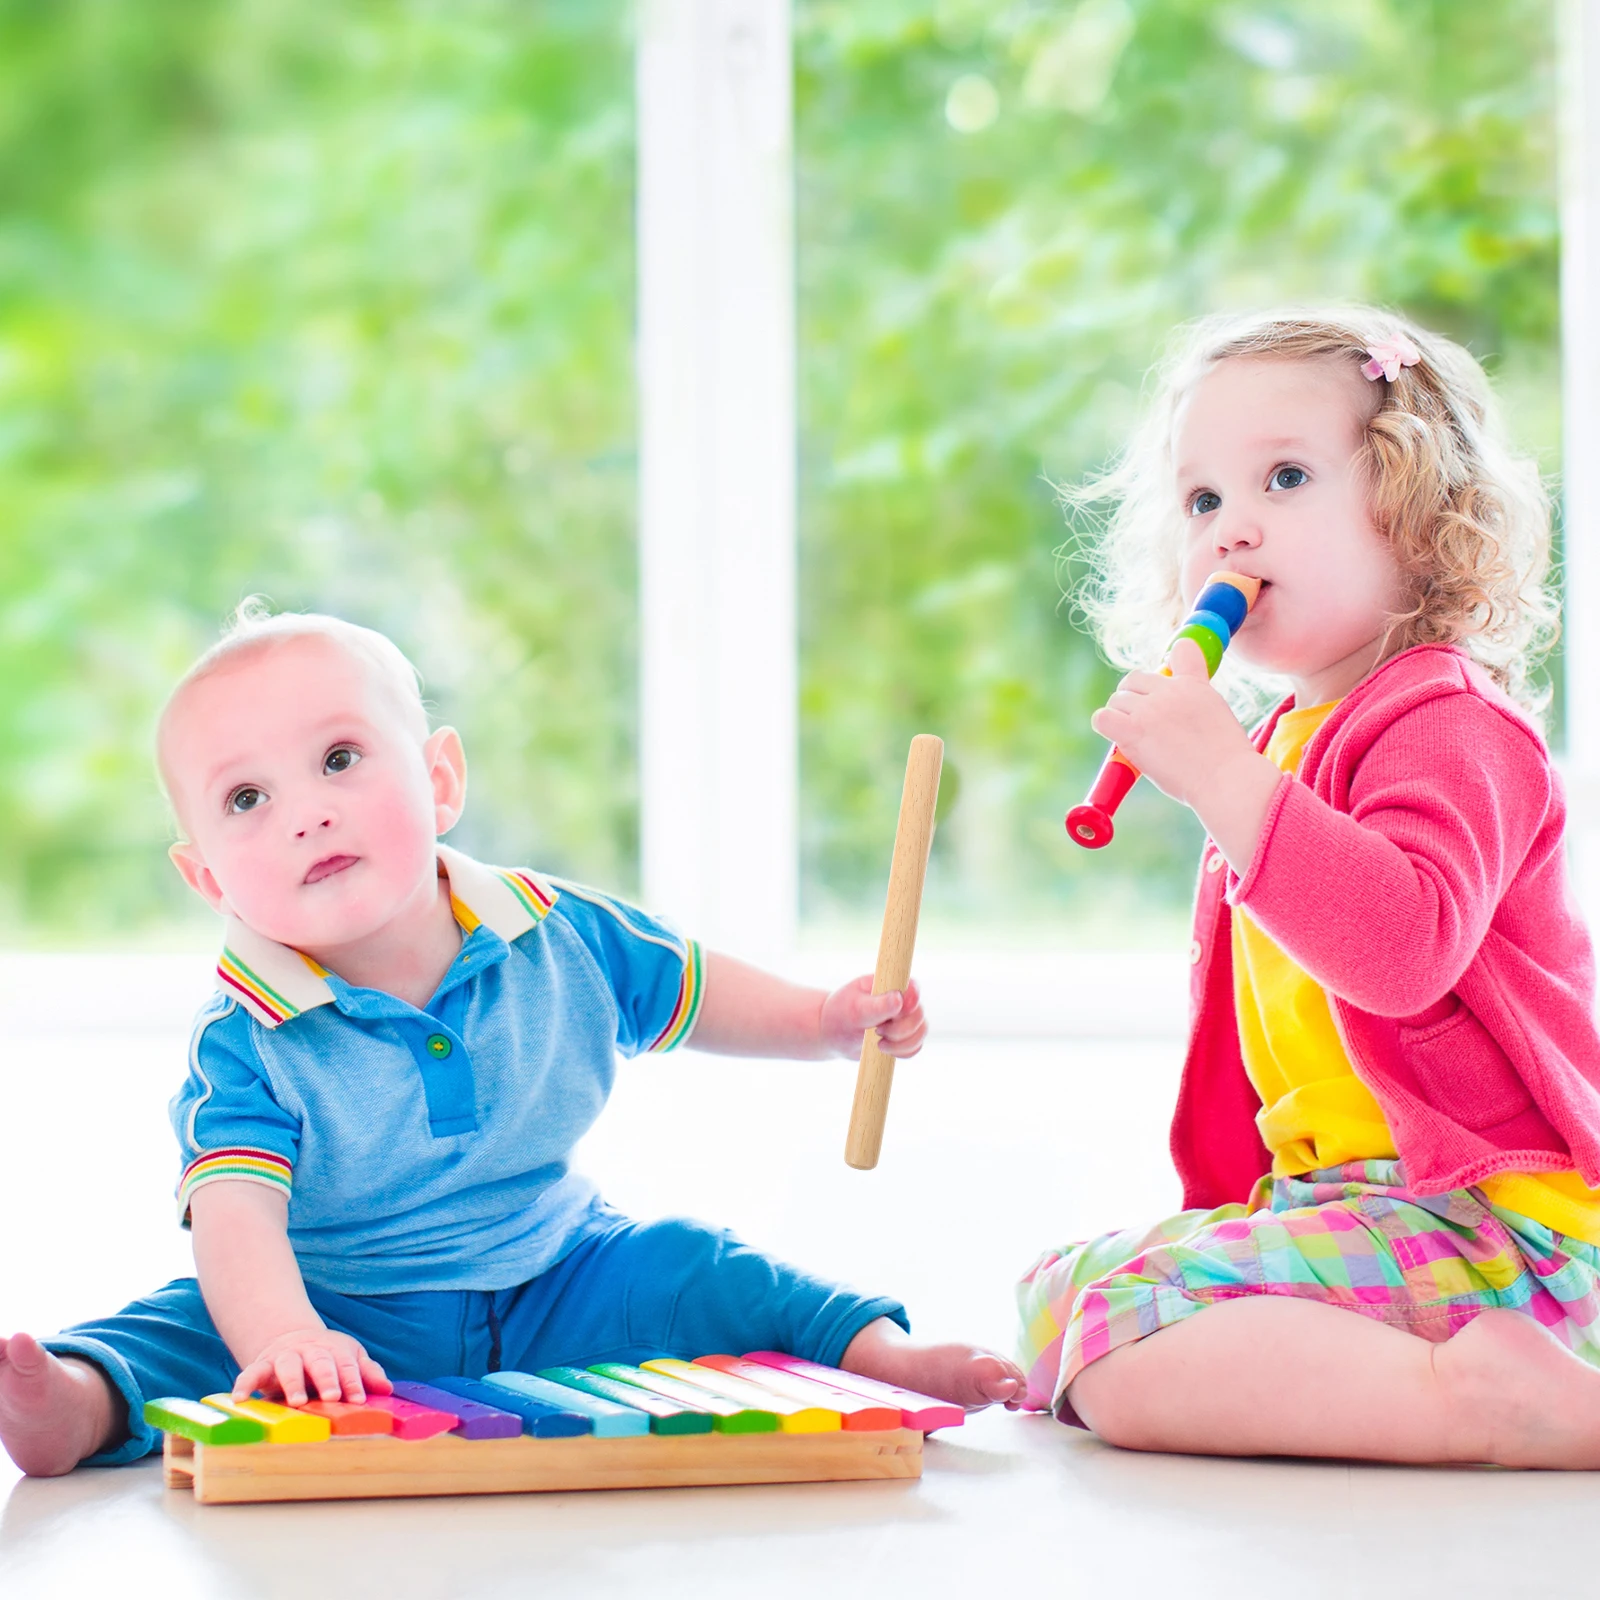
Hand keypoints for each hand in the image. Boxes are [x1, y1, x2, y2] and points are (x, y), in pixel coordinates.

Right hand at [232, 1326, 390, 1407]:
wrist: (291, 1339)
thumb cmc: (327, 1357)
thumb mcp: (349, 1358)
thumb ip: (366, 1372)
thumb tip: (387, 1388)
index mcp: (334, 1350)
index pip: (347, 1364)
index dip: (353, 1381)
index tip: (359, 1399)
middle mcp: (310, 1351)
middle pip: (320, 1362)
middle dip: (327, 1379)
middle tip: (333, 1397)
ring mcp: (285, 1357)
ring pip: (288, 1365)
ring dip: (292, 1383)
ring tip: (296, 1402)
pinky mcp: (261, 1365)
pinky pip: (251, 1372)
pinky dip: (244, 1383)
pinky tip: (240, 1398)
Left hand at [820, 975, 926, 1057]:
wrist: (832, 1034)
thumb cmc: (840, 1015)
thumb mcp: (855, 1009)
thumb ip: (878, 1005)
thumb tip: (900, 999)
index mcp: (890, 984)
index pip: (913, 988)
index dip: (912, 1002)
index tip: (896, 1015)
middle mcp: (901, 999)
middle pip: (918, 1014)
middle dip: (900, 1029)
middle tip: (877, 1031)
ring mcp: (904, 1018)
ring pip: (920, 1032)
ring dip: (902, 1043)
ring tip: (879, 1044)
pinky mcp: (903, 1036)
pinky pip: (915, 1047)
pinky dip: (903, 1052)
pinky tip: (884, 1049)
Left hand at [1089, 637, 1256, 809]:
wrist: (1227, 779)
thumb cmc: (1225, 758)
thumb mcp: (1217, 714)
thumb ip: (1197, 698)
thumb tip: (1177, 704)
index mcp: (1194, 683)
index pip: (1179, 650)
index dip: (1165, 671)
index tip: (1163, 689)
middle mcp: (1169, 690)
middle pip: (1134, 680)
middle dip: (1133, 698)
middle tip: (1142, 723)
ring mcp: (1149, 709)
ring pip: (1117, 700)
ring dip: (1121, 717)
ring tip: (1137, 738)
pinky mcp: (1133, 731)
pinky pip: (1103, 718)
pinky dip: (1106, 726)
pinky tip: (1120, 739)